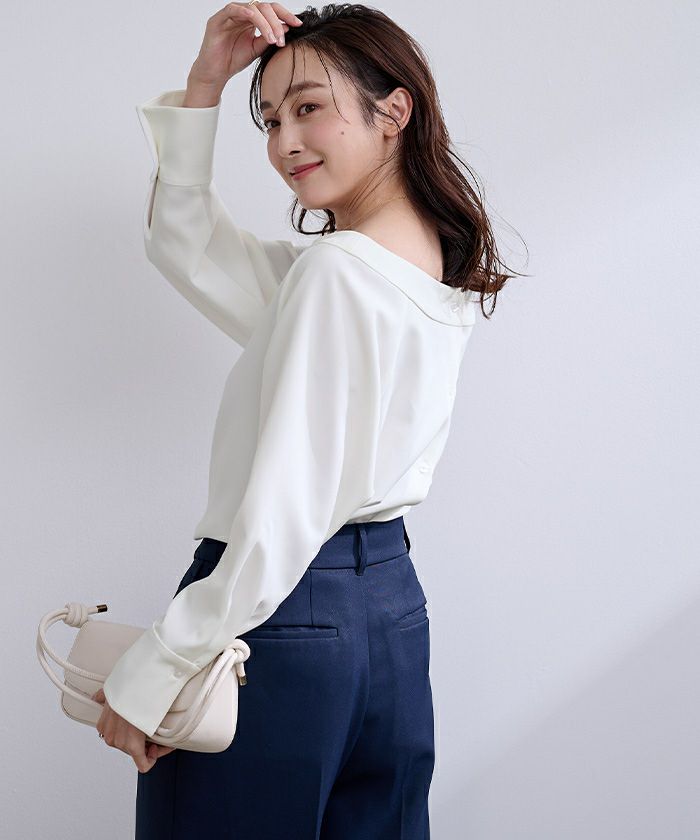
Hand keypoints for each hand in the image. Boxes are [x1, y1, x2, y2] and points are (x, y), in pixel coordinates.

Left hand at [91, 688, 175, 772]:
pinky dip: (152, 759)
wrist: (138, 683)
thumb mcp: (111, 690)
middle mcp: (110, 736)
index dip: (134, 736)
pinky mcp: (133, 746)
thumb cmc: (129, 685)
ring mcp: (120, 742)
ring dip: (151, 746)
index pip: (119, 739)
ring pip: (138, 753)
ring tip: (162, 735)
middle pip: (129, 747)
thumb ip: (103, 696)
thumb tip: (97, 697)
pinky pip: (143, 764)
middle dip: (144, 742)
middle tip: (156, 731)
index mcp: (104, 725)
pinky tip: (162, 747)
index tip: (145, 730)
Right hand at [188, 2, 303, 90]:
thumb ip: (270, 37)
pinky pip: (234, 9)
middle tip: (282, 40)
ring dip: (266, 23)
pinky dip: (247, 14)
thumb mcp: (258, 49)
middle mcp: (241, 13)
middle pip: (264, 7)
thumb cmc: (234, 60)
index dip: (285, 15)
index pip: (271, 10)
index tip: (298, 24)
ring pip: (253, 8)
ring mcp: (230, 15)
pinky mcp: (218, 19)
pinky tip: (257, 24)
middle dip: (277, 22)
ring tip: (273, 39)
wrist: (216, 74)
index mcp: (252, 19)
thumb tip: (287, 27)